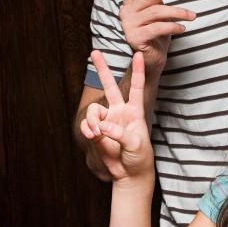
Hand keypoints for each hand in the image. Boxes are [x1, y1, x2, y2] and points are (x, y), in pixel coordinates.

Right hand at [79, 51, 153, 182]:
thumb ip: (118, 132)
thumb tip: (101, 126)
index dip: (138, 71)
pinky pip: (88, 124)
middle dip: (102, 69)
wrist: (129, 174)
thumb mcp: (135, 144)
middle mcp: (119, 113)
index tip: (139, 55)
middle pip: (109, 86)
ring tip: (96, 134)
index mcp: (134, 112)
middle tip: (94, 52)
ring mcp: (107, 121)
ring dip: (92, 120)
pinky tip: (92, 136)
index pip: (136, 87)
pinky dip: (87, 129)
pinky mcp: (97, 132)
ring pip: (93, 110)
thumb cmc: (139, 157)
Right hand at [120, 0, 193, 75]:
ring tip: (192, 16)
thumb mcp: (154, 8)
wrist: (150, 58)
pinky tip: (182, 28)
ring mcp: (129, 26)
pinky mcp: (135, 38)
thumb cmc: (154, 32)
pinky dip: (172, 27)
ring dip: (177, 12)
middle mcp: (126, 12)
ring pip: (156, 12)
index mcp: (130, 2)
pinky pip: (157, 28)